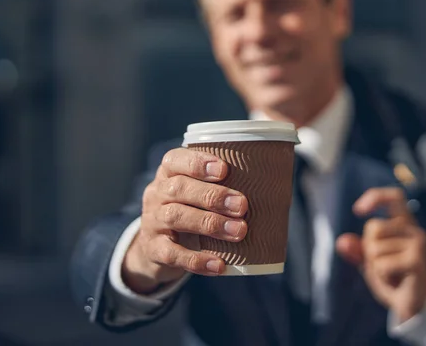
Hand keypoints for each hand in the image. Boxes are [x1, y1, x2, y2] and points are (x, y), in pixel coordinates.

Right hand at [122, 148, 248, 293]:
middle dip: (213, 196)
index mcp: (168, 173)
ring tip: (240, 231)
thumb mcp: (197, 194)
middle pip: (179, 188)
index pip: (175, 159)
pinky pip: (172, 254)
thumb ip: (223, 185)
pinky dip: (197, 260)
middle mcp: (157, 193)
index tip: (224, 169)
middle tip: (242, 206)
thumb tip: (273, 184)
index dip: (198, 163)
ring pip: (177, 217)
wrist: (156, 248)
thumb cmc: (190, 210)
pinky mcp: (153, 249)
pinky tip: (219, 265)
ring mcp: (152, 221)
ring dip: (210, 223)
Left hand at [336, 188, 425, 321]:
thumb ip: (356, 249)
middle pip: (373, 227)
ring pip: (375, 248)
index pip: (395, 197)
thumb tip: (342, 242)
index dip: (375, 197)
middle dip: (368, 248)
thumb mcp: (369, 260)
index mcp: (405, 224)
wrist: (412, 303)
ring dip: (375, 266)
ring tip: (391, 274)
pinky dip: (381, 276)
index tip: (357, 210)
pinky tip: (395, 281)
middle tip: (384, 264)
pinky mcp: (417, 261)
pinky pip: (382, 264)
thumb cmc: (392, 276)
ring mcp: (419, 244)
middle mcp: (415, 230)